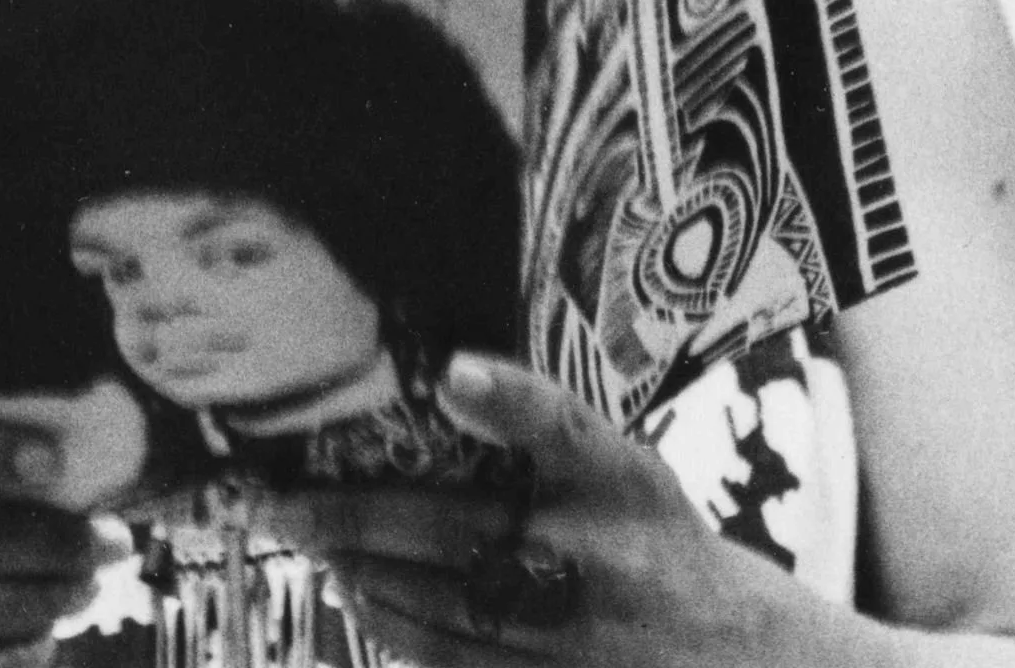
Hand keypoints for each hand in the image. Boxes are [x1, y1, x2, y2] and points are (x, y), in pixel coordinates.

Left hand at [253, 354, 786, 667]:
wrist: (736, 657)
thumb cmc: (657, 539)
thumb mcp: (624, 468)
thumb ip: (542, 433)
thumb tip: (438, 386)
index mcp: (620, 479)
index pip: (562, 427)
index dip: (509, 399)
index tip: (452, 375)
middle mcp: (595, 555)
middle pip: (453, 529)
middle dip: (351, 517)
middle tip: (278, 503)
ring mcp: (571, 636)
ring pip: (435, 603)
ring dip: (358, 572)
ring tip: (305, 544)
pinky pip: (450, 662)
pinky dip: (395, 632)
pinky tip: (358, 601)